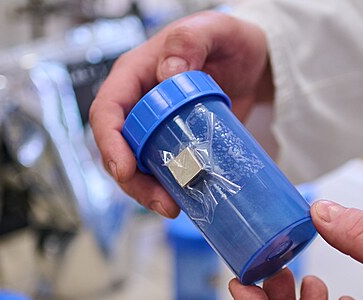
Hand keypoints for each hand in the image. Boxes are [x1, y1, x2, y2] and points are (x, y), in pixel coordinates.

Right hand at [89, 11, 271, 217]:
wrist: (255, 65)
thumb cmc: (231, 42)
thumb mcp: (215, 30)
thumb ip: (191, 40)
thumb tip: (168, 72)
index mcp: (135, 74)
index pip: (107, 110)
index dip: (110, 142)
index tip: (125, 169)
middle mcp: (138, 104)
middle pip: (118, 148)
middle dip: (133, 181)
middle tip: (162, 202)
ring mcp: (154, 128)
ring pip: (136, 166)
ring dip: (149, 192)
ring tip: (175, 207)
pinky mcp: (173, 145)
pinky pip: (161, 171)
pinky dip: (169, 188)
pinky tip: (185, 201)